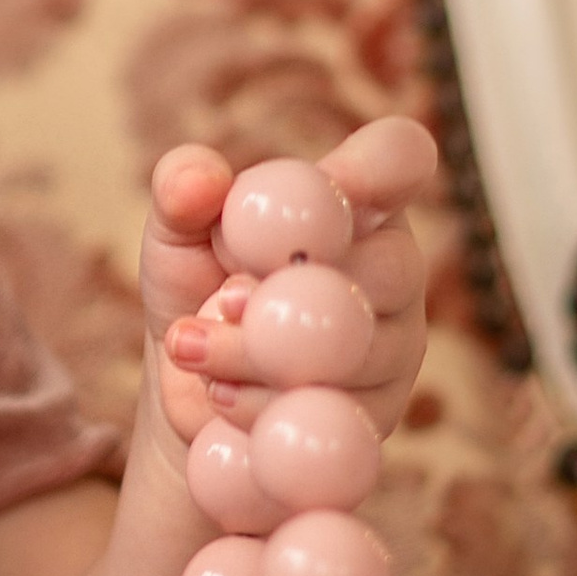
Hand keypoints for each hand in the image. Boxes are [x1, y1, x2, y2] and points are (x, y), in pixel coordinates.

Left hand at [142, 117, 436, 448]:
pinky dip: (257, 406)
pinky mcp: (376, 419)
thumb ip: (182, 189)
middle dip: (288, 288)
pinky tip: (219, 396)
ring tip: (194, 348)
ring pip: (353, 351)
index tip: (320, 189)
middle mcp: (394, 271)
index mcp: (357, 202)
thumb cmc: (197, 291)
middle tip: (221, 300)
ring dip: (252, 352)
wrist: (189, 396)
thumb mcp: (177, 232)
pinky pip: (332, 415)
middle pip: (388, 267)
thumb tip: (199, 180)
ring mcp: (396, 350)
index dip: (371, 166)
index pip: (400, 156)